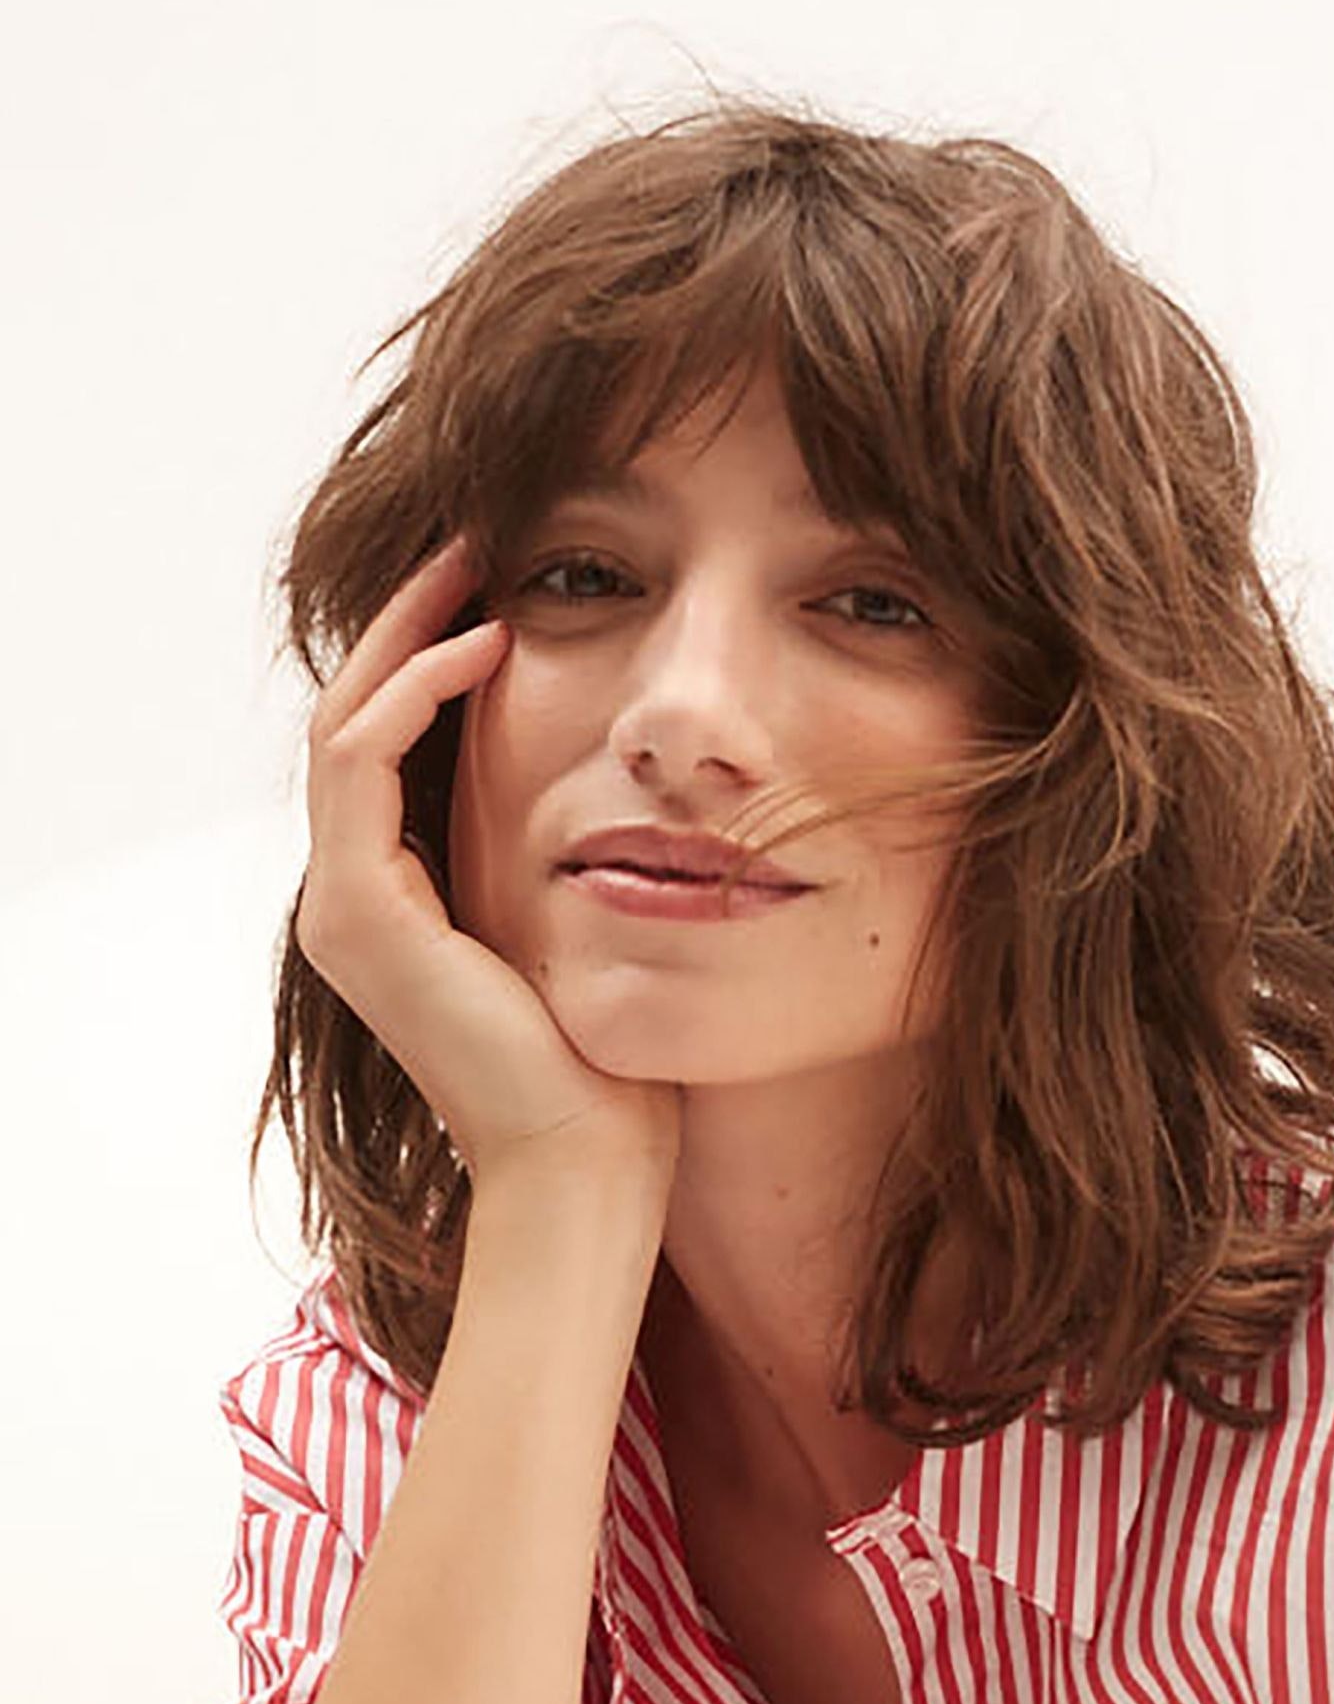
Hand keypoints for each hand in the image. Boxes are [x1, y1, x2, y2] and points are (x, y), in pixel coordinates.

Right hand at [292, 535, 680, 1203]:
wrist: (589, 1165)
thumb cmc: (611, 1072)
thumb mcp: (583, 933)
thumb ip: (562, 862)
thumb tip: (619, 786)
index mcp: (396, 906)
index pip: (390, 749)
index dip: (434, 658)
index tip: (504, 590)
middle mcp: (352, 904)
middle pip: (355, 719)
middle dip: (412, 622)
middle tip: (473, 538)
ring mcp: (344, 910)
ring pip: (347, 724)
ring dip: (410, 634)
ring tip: (477, 565)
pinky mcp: (359, 915)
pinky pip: (363, 762)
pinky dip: (419, 693)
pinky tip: (493, 645)